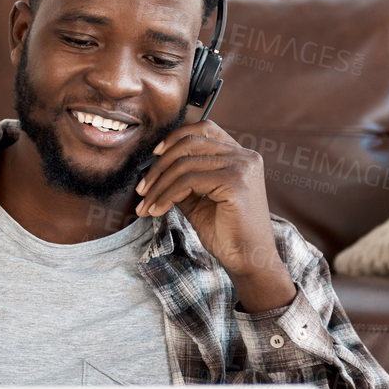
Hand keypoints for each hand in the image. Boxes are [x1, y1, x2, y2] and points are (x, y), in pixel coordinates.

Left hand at [133, 120, 295, 310]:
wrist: (247, 259)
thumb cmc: (226, 232)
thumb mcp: (199, 199)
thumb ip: (183, 180)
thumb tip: (154, 169)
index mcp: (240, 155)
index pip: (203, 128)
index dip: (174, 137)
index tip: (153, 155)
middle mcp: (245, 156)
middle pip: (189, 144)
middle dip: (158, 166)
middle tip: (141, 189)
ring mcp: (242, 167)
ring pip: (184, 164)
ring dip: (158, 185)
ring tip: (146, 205)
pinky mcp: (236, 183)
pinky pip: (188, 182)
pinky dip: (166, 195)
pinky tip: (157, 210)